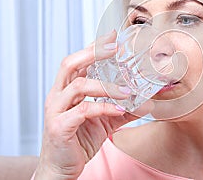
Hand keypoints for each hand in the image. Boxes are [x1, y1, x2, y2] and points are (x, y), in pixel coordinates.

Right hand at [34, 31, 146, 179]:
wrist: (61, 169)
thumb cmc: (78, 140)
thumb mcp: (105, 122)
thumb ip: (123, 109)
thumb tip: (146, 102)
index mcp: (67, 90)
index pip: (79, 61)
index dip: (95, 47)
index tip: (114, 36)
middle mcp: (58, 95)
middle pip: (71, 64)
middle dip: (94, 52)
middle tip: (116, 48)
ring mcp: (56, 110)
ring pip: (78, 85)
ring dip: (106, 85)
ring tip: (128, 90)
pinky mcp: (59, 127)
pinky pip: (82, 110)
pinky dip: (103, 107)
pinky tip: (119, 108)